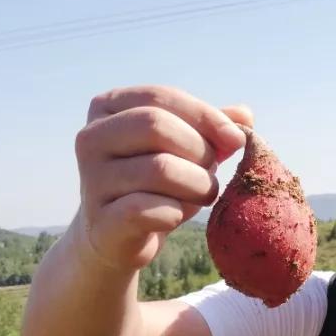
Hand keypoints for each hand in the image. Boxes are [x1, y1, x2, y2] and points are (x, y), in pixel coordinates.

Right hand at [72, 86, 252, 272]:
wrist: (118, 238)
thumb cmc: (156, 185)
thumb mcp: (185, 150)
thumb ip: (211, 129)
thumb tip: (244, 115)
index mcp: (107, 109)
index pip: (161, 97)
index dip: (205, 116)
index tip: (236, 139)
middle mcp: (90, 138)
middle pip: (156, 126)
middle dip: (199, 150)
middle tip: (212, 173)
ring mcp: (91, 180)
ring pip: (159, 168)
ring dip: (197, 185)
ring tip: (203, 195)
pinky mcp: (101, 220)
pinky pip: (150, 208)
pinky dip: (176, 213)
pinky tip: (176, 216)